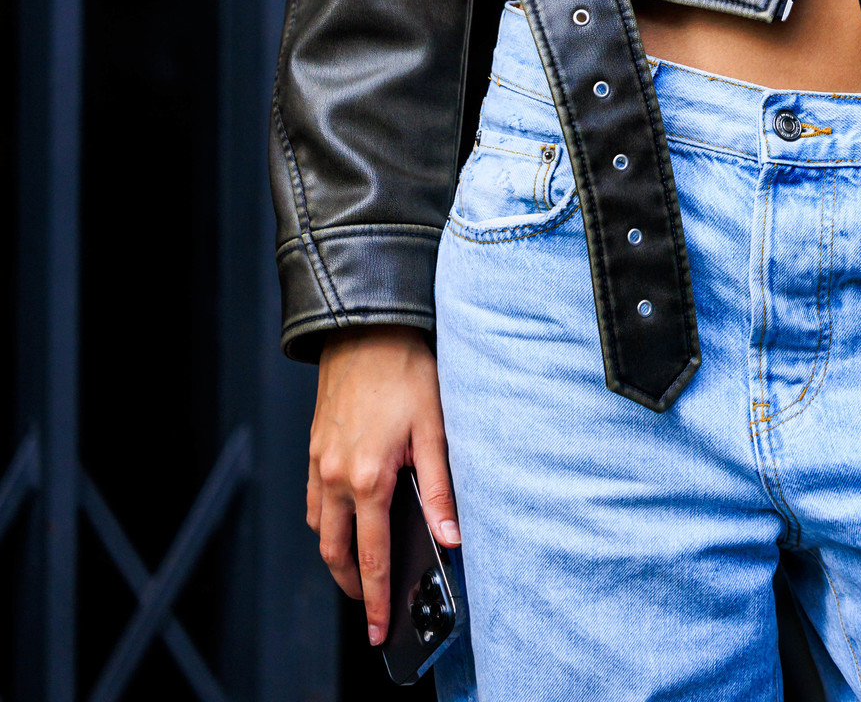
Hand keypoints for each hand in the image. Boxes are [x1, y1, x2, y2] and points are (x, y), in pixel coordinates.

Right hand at [306, 326, 459, 645]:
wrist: (368, 328)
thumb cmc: (405, 370)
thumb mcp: (435, 429)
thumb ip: (442, 489)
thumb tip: (451, 535)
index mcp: (368, 478)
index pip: (370, 557)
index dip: (376, 598)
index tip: (379, 628)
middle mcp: (336, 476)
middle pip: (335, 552)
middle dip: (350, 586)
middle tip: (369, 606)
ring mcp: (320, 462)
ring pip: (320, 528)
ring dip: (336, 554)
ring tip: (358, 568)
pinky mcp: (315, 447)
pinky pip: (314, 499)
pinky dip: (326, 521)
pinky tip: (344, 519)